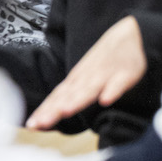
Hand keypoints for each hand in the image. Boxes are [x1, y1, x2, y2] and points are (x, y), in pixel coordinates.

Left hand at [27, 16, 145, 130]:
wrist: (129, 34)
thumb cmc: (103, 61)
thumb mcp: (85, 77)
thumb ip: (71, 95)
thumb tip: (54, 112)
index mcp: (76, 80)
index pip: (56, 98)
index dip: (44, 111)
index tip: (31, 125)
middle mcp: (86, 78)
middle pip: (67, 96)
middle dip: (52, 110)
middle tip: (37, 124)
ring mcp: (105, 75)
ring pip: (89, 90)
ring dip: (77, 101)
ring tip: (64, 111)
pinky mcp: (125, 74)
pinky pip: (118, 84)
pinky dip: (112, 91)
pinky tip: (106, 100)